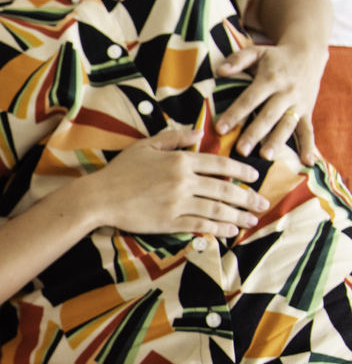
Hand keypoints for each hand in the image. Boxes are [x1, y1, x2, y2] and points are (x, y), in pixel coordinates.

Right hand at [84, 127, 267, 236]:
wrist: (100, 197)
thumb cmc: (121, 170)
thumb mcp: (146, 145)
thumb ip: (174, 137)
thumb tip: (199, 133)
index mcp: (180, 160)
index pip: (219, 164)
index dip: (241, 170)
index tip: (255, 177)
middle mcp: (183, 181)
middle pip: (224, 189)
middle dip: (247, 197)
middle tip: (263, 203)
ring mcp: (178, 203)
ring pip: (217, 209)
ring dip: (238, 215)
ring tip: (252, 219)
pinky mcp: (170, 221)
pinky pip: (200, 224)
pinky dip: (218, 227)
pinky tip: (230, 230)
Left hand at [214, 43, 327, 164]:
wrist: (309, 54)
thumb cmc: (275, 57)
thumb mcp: (257, 52)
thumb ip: (238, 60)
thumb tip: (219, 71)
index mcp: (270, 79)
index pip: (250, 99)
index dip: (235, 113)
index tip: (220, 128)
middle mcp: (285, 93)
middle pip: (268, 116)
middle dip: (254, 133)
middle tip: (241, 149)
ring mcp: (298, 104)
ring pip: (287, 125)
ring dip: (277, 141)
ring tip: (265, 156)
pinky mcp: (307, 112)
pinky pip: (308, 130)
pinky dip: (309, 146)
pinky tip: (306, 162)